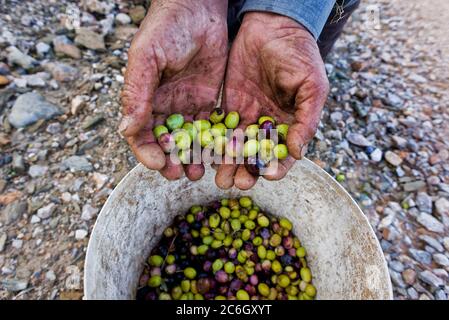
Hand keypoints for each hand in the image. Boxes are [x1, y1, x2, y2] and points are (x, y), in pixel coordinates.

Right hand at [120, 0, 227, 180]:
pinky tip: (220, 154)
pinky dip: (212, 144)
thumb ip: (136, 92)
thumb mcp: (148, 57)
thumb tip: (125, 129)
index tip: (158, 163)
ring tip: (200, 171)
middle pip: (165, 143)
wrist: (199, 8)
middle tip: (182, 174)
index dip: (146, 151)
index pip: (140, 134)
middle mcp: (164, 107)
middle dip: (171, 160)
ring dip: (192, 158)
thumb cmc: (167, 28)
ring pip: (188, 141)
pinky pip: (210, 128)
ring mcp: (186, 107)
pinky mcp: (208, 102)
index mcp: (144, 99)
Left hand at [215, 12, 328, 189]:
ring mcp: (248, 117)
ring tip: (220, 178)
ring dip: (228, 164)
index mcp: (292, 124)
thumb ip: (307, 119)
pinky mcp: (229, 106)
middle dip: (247, 171)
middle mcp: (269, 126)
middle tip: (236, 183)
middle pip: (257, 156)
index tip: (267, 175)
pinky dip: (215, 143)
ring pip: (237, 147)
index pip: (285, 154)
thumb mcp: (312, 85)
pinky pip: (221, 129)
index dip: (277, 167)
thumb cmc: (300, 54)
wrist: (272, 27)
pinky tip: (207, 154)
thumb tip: (298, 152)